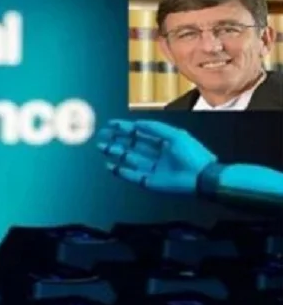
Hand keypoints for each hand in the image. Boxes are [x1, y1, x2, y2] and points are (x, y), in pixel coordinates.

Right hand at [97, 119, 216, 194]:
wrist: (202, 177)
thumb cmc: (192, 154)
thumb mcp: (175, 135)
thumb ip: (155, 128)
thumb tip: (136, 123)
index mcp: (163, 142)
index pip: (141, 134)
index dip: (126, 129)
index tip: (112, 125)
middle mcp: (156, 155)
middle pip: (132, 146)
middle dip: (117, 140)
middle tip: (102, 136)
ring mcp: (152, 168)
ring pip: (129, 159)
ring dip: (116, 153)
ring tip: (102, 147)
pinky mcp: (149, 181)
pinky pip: (131, 175)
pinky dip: (120, 171)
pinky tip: (110, 166)